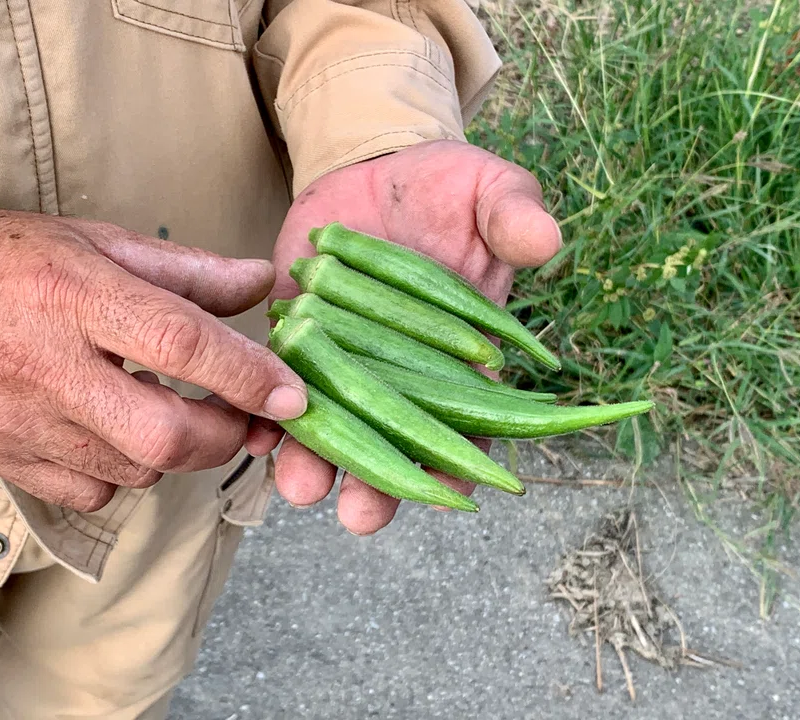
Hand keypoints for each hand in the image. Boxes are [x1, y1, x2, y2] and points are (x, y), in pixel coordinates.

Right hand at [0, 209, 305, 511]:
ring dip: (175, 451)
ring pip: (135, 471)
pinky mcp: (2, 457)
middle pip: (163, 434)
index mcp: (75, 295)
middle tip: (241, 417)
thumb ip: (189, 271)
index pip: (179, 342)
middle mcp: (44, 364)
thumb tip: (264, 281)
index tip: (292, 396)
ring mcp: (18, 421)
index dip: (247, 375)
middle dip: (223, 436)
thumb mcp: (101, 244)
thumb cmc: (8, 262)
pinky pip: (91, 492)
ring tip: (171, 409)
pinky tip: (116, 432)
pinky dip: (124, 471)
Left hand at [246, 140, 560, 533]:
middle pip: (394, 442)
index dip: (465, 463)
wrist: (376, 170)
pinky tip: (254, 437)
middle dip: (379, 485)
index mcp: (459, 356)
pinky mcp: (296, 339)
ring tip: (301, 485)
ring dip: (316, 462)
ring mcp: (344, 361)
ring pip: (333, 426)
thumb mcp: (489, 190)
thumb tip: (545, 240)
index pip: (469, 422)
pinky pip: (278, 385)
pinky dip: (266, 413)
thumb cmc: (448, 187)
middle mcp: (400, 373)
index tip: (457, 498)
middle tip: (362, 515)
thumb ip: (514, 215)